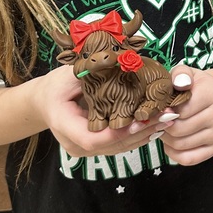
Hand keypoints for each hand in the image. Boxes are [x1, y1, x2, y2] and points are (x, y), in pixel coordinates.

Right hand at [35, 65, 166, 157]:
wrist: (44, 101)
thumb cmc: (56, 85)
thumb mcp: (68, 74)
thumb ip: (92, 71)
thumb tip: (120, 62)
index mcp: (63, 125)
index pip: (92, 139)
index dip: (118, 133)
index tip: (140, 120)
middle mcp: (74, 144)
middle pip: (111, 146)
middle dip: (140, 132)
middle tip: (166, 117)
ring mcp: (84, 150)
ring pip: (118, 148)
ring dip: (144, 135)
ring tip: (167, 119)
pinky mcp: (96, 147)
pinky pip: (119, 145)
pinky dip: (138, 135)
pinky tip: (156, 124)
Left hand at [158, 65, 212, 165]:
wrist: (210, 96)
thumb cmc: (192, 86)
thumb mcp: (184, 73)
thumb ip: (180, 74)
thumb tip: (180, 84)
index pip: (182, 110)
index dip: (163, 112)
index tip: (157, 109)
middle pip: (179, 129)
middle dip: (163, 126)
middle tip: (158, 120)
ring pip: (181, 145)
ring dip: (166, 139)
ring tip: (164, 128)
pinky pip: (188, 159)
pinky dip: (173, 153)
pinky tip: (171, 142)